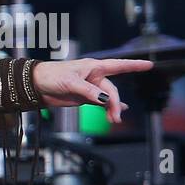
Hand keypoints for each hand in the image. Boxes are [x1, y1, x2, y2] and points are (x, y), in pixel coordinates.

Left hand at [32, 58, 154, 123]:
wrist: (36, 85)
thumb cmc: (52, 76)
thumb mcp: (71, 82)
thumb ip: (89, 91)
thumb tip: (105, 100)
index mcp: (93, 67)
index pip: (118, 65)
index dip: (134, 65)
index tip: (148, 65)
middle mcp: (94, 77)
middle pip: (112, 90)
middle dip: (115, 103)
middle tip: (115, 117)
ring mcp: (89, 88)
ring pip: (107, 99)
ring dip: (112, 109)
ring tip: (113, 120)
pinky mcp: (83, 98)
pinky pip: (100, 103)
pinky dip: (107, 108)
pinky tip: (115, 113)